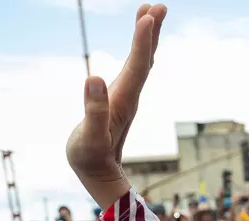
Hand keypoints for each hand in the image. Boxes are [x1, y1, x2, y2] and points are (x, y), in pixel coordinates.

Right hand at [66, 4, 167, 209]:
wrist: (99, 176)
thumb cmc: (90, 159)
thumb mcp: (90, 139)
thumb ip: (94, 111)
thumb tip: (94, 78)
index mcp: (124, 101)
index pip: (137, 66)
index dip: (142, 41)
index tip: (148, 16)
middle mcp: (131, 96)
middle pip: (145, 59)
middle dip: (151, 32)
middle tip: (158, 5)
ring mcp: (127, 96)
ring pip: (142, 61)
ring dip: (147, 36)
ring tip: (150, 11)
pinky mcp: (121, 98)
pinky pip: (134, 67)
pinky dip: (138, 49)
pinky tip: (140, 40)